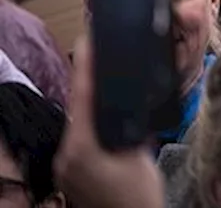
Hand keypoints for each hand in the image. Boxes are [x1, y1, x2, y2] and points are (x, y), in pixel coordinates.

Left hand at [55, 37, 163, 207]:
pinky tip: (109, 115)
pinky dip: (94, 124)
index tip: (88, 40)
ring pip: (80, 124)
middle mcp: (67, 155)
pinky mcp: (73, 173)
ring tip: (109, 78)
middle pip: (78, 109)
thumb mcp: (142, 157)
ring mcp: (67, 166)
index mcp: (82, 148)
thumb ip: (133, 127)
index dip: (84, 67)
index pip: (82, 98)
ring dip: (93, 103)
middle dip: (90, 82)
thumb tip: (135, 100)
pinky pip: (82, 139)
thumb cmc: (138, 197)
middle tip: (103, 54)